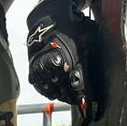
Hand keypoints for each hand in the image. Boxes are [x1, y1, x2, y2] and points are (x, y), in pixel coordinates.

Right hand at [26, 0, 102, 115]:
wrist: (47, 21)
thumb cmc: (71, 28)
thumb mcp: (88, 41)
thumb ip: (89, 60)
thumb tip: (93, 77)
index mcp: (71, 65)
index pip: (78, 89)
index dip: (82, 98)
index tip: (87, 104)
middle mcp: (56, 72)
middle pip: (65, 93)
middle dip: (71, 97)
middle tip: (76, 100)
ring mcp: (43, 73)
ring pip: (52, 92)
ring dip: (59, 94)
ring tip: (65, 94)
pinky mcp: (33, 72)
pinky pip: (41, 87)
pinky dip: (47, 89)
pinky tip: (52, 89)